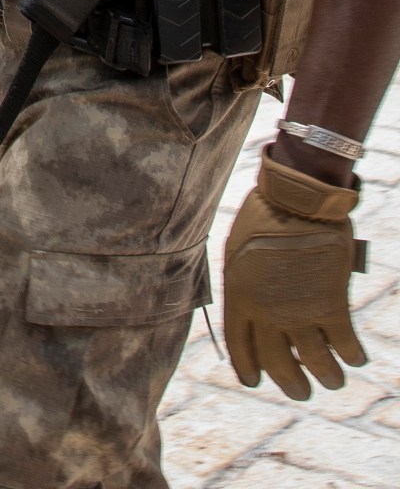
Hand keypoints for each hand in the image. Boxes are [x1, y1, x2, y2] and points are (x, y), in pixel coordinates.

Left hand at [224, 149, 367, 399]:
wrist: (295, 202)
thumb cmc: (263, 218)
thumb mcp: (237, 253)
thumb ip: (244, 284)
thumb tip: (250, 306)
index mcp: (238, 296)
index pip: (239, 345)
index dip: (247, 368)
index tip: (255, 382)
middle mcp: (266, 312)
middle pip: (276, 361)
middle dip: (290, 382)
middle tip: (300, 392)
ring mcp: (299, 311)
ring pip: (314, 361)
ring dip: (325, 375)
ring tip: (332, 382)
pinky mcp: (331, 305)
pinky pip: (344, 343)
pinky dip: (352, 355)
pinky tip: (356, 359)